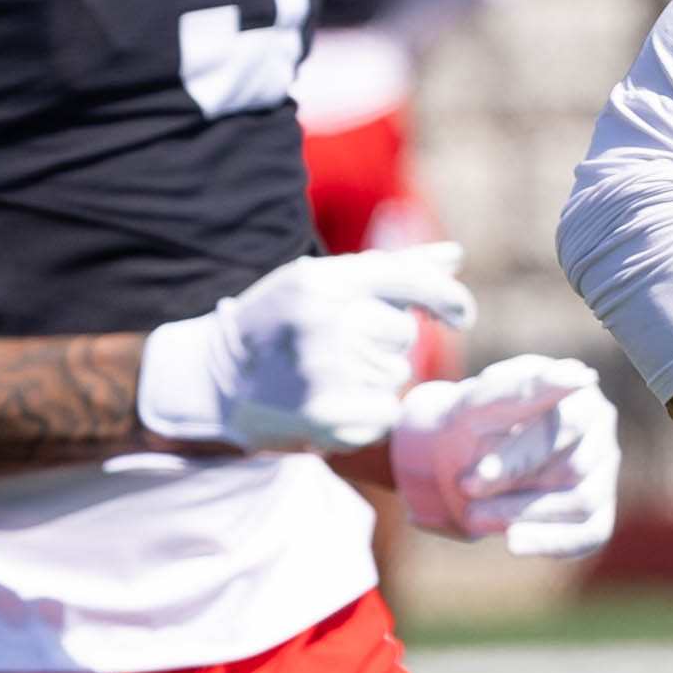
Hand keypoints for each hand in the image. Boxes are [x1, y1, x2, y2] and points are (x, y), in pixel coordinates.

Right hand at [138, 245, 475, 452]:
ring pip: (396, 376)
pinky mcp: (325, 413)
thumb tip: (455, 258)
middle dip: (382, 344)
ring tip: (324, 376)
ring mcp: (325, 368)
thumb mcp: (320, 281)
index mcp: (327, 280)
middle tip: (335, 349)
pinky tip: (332, 404)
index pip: (414, 281)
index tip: (460, 318)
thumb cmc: (278, 322)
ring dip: (373, 380)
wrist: (212, 379)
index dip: (450, 299)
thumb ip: (392, 270)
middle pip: (404, 335)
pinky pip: (385, 413)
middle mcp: (328, 319)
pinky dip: (368, 415)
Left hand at [393, 354, 618, 557]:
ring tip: (473, 516)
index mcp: (581, 398)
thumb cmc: (476, 421)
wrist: (460, 455)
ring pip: (581, 502)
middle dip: (514, 484)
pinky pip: (587, 535)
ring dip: (522, 514)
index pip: (567, 425)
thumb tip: (580, 376)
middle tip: (465, 491)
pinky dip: (549, 542)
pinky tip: (512, 542)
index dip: (520, 456)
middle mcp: (601, 435)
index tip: (475, 477)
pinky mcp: (596, 514)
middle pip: (573, 467)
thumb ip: (522, 387)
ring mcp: (603, 476)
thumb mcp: (482, 400)